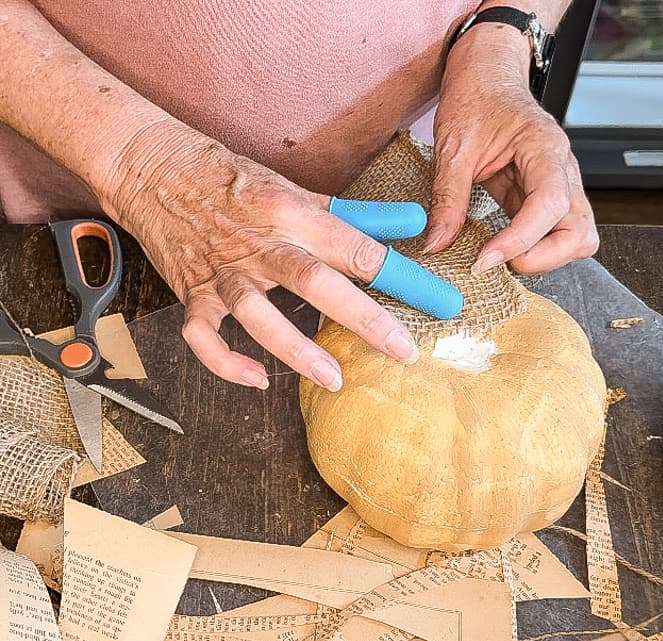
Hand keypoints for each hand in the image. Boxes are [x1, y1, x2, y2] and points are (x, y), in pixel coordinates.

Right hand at [102, 122, 418, 389]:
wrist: (152, 167)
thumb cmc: (231, 178)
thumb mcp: (293, 187)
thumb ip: (351, 213)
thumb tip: (408, 223)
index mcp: (290, 212)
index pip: (356, 247)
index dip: (402, 277)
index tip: (439, 303)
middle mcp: (259, 243)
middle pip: (316, 282)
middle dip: (365, 319)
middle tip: (403, 351)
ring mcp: (222, 272)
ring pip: (259, 315)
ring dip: (297, 350)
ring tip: (335, 379)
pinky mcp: (193, 294)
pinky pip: (204, 338)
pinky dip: (227, 364)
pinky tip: (258, 381)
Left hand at [426, 31, 597, 274]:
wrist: (486, 77)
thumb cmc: (476, 99)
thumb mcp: (454, 147)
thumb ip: (447, 198)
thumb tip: (436, 243)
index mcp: (544, 148)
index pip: (550, 205)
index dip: (519, 240)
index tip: (485, 259)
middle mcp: (562, 170)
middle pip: (579, 232)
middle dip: (543, 258)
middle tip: (498, 261)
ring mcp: (560, 186)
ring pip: (578, 237)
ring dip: (546, 258)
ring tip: (503, 256)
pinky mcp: (546, 198)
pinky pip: (557, 234)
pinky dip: (537, 249)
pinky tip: (505, 248)